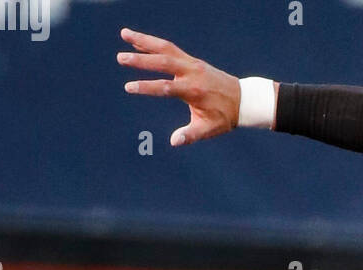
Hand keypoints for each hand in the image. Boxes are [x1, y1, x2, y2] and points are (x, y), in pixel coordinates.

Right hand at [118, 27, 242, 146]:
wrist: (243, 99)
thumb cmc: (225, 117)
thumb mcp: (210, 129)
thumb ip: (191, 135)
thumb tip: (174, 142)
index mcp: (194, 91)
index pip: (166, 88)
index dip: (147, 87)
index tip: (129, 87)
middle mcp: (192, 74)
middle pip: (163, 62)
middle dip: (141, 61)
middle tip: (120, 59)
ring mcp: (192, 64)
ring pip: (165, 48)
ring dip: (143, 40)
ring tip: (123, 33)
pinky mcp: (192, 60)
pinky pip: (170, 48)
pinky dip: (153, 43)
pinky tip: (137, 41)